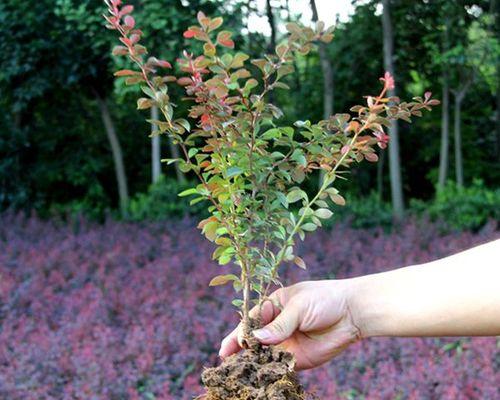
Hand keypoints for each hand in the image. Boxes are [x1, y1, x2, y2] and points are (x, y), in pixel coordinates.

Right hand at [218, 280, 361, 369]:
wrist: (352, 313)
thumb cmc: (325, 300)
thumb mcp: (299, 306)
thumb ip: (279, 325)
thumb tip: (256, 338)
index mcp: (273, 306)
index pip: (251, 320)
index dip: (239, 332)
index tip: (229, 344)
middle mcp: (276, 325)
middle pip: (252, 339)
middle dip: (239, 348)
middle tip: (225, 360)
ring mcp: (285, 342)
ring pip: (262, 354)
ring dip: (251, 362)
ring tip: (237, 371)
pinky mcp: (296, 358)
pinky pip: (278, 366)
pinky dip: (268, 371)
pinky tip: (259, 376)